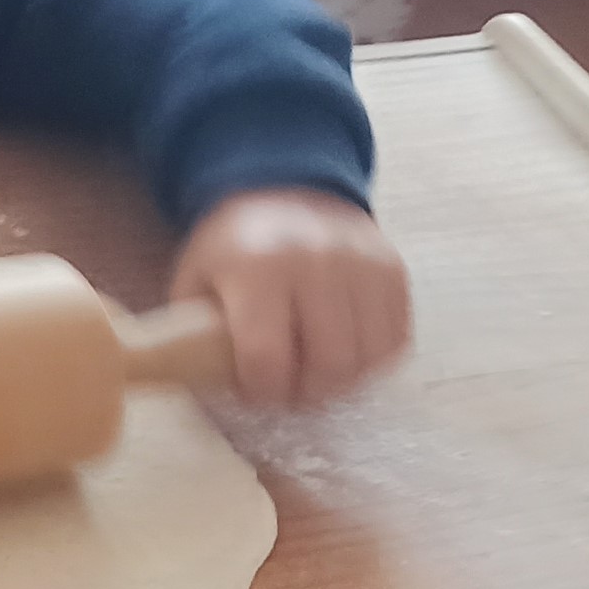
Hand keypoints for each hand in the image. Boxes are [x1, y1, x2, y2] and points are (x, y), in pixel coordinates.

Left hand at [169, 189, 410, 407]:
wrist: (283, 193)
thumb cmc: (231, 252)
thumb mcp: (193, 283)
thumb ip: (194, 335)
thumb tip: (204, 387)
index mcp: (257, 269)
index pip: (267, 358)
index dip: (260, 391)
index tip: (252, 393)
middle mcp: (318, 263)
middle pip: (328, 364)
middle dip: (305, 396)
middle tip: (287, 393)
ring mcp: (363, 265)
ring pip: (367, 359)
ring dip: (340, 384)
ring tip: (313, 377)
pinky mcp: (394, 271)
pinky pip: (395, 341)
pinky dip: (370, 363)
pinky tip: (341, 356)